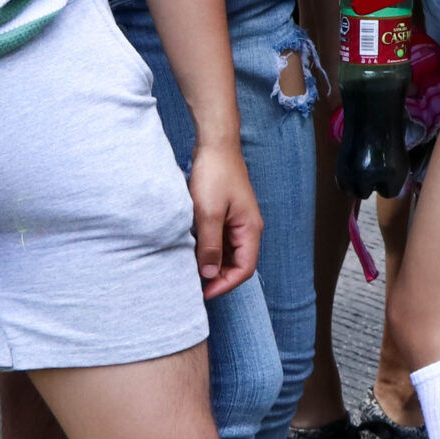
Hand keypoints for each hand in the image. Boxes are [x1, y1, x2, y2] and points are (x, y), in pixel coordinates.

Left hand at [187, 137, 261, 299]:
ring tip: (189, 269)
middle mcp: (248, 228)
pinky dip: (208, 250)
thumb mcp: (208, 213)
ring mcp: (237, 221)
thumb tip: (210, 274)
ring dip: (212, 264)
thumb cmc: (214, 175)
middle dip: (217, 277)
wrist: (215, 145)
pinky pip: (221, 241)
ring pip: (228, 253)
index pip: (245, 269)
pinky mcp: (226, 215)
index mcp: (250, 229)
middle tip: (192, 284)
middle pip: (238, 264)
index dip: (224, 284)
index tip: (201, 293)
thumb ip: (210, 246)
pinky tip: (191, 250)